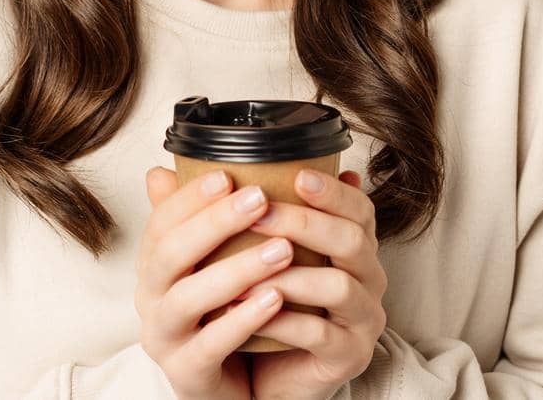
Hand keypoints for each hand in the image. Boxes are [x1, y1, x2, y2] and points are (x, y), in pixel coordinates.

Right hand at [137, 166, 296, 399]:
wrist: (223, 384)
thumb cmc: (217, 315)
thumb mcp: (210, 264)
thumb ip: (203, 219)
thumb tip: (186, 165)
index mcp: (154, 266)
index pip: (161, 222)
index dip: (191, 197)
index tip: (229, 174)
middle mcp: (150, 299)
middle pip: (170, 254)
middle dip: (215, 223)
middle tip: (260, 199)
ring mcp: (164, 338)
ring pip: (189, 299)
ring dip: (237, 270)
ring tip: (283, 249)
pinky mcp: (186, 373)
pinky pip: (212, 344)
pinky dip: (244, 320)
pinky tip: (276, 298)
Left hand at [242, 169, 387, 399]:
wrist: (275, 372)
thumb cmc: (270, 305)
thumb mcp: (256, 256)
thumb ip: (232, 214)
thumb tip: (174, 171)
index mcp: (353, 247)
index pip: (359, 208)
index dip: (333, 190)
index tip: (297, 175)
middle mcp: (368, 278)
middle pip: (352, 240)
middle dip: (304, 223)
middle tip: (258, 214)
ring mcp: (363, 318)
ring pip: (338, 286)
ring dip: (289, 275)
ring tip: (244, 269)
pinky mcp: (350, 355)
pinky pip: (319, 335)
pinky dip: (282, 322)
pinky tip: (250, 313)